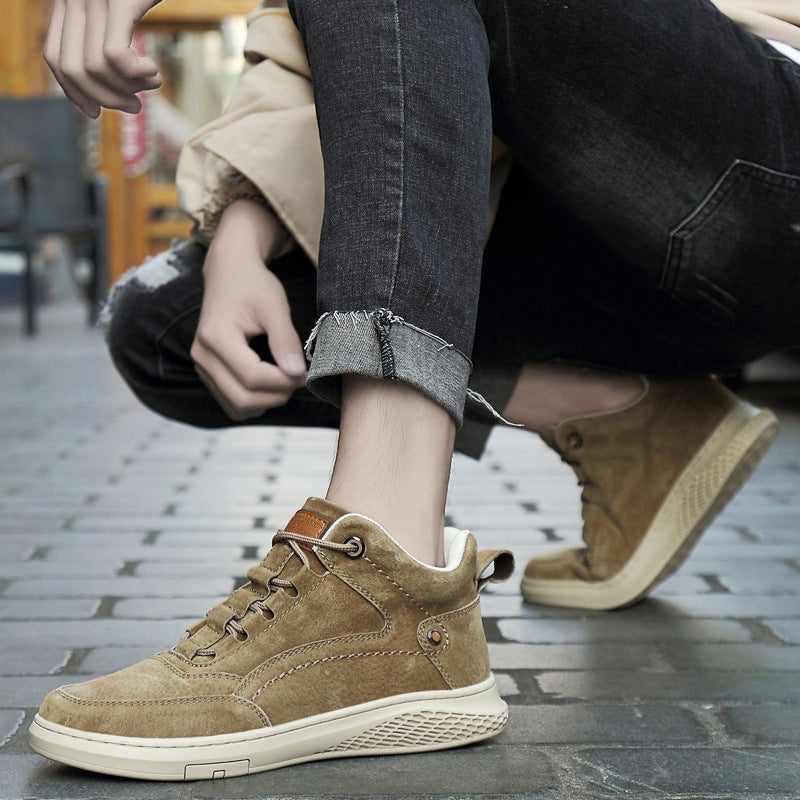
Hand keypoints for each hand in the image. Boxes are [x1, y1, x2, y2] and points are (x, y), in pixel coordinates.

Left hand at [44, 0, 162, 117]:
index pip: (55, 59)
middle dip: (104, 99)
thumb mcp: (120, 6)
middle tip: (134, 105)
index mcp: (70, 2)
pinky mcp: (118, 2)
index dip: (73, 93)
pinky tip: (154, 72)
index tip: (96, 113)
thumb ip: (106, 32)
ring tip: (152, 84)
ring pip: (94, 68)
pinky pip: (114, 55)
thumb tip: (104, 79)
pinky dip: (136, 75)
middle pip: (72, 69)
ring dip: (127, 89)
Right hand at [190, 200, 306, 420]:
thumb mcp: (275, 307)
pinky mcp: (207, 373)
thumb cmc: (253, 286)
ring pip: (237, 406)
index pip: (252, 376)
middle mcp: (202, 355)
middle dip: (277, 395)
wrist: (230, 275)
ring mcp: (202, 367)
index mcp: (216, 336)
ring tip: (286, 380)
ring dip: (267, 401)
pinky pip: (231, 403)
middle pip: (242, 398)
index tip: (305, 373)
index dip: (283, 381)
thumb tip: (297, 374)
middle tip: (299, 379)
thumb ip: (285, 340)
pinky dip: (254, 401)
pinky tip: (270, 385)